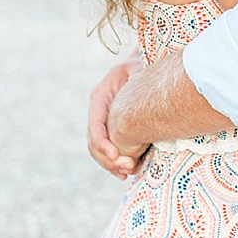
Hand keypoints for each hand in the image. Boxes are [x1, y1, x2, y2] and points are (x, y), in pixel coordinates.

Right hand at [87, 61, 141, 180]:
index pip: (95, 123)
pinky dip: (115, 163)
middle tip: (127, 168)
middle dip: (108, 158)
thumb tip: (137, 88)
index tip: (116, 155)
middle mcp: (98, 111)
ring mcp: (104, 122)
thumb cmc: (143, 65)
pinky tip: (126, 172)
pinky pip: (108, 151)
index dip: (102, 142)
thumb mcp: (138, 67)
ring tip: (128, 172)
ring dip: (110, 164)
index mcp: (101, 96)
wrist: (144, 67)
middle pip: (94, 141)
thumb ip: (136, 76)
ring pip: (98, 150)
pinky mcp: (113, 130)